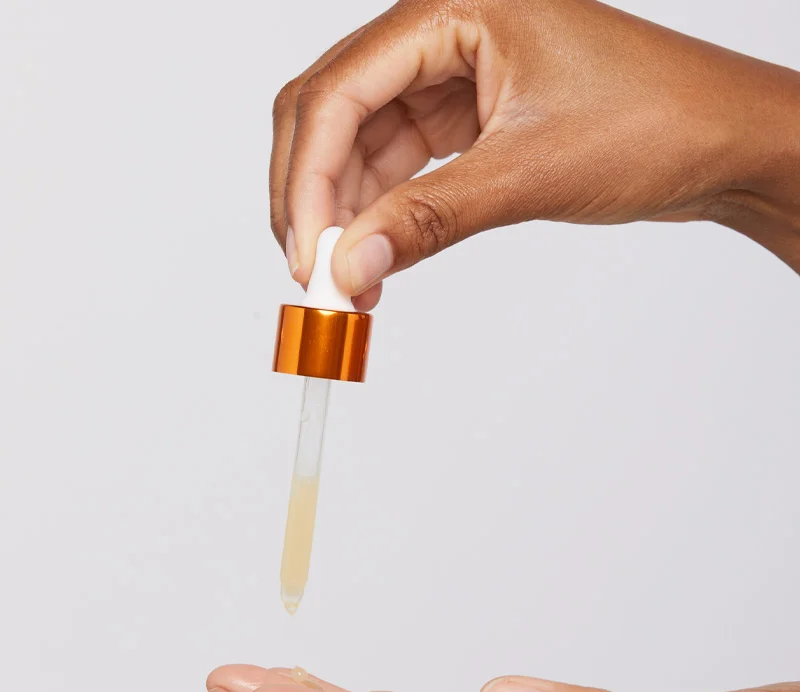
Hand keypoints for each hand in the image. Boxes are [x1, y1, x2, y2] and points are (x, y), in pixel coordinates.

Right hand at [271, 0, 799, 307]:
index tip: (308, 256)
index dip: (309, 180)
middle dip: (313, 196)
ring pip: (358, 144)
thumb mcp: (530, 171)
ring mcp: (449, 78)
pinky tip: (377, 256)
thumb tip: (353, 266)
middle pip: (331, 112)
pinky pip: (396, 165)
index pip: (339, 90)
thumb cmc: (656, 121)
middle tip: (312, 272)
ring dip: (343, 213)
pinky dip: (380, 213)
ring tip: (348, 280)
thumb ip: (430, 219)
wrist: (721, 142)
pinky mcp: (464, 120)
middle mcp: (441, 33)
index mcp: (452, 6)